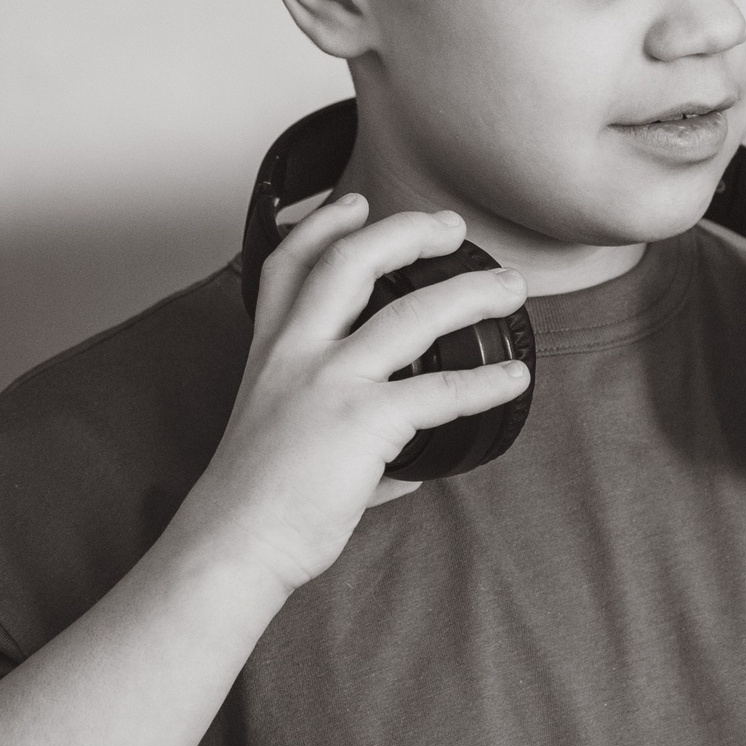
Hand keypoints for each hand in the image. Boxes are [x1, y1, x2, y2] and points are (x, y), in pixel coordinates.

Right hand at [181, 194, 529, 593]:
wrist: (233, 542)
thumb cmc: (253, 503)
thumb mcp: (281, 446)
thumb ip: (347, 444)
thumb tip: (401, 472)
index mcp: (271, 352)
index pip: (289, 264)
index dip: (323, 224)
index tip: (355, 203)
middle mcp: (297, 353)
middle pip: (351, 261)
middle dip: (407, 232)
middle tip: (451, 228)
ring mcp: (331, 382)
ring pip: (412, 312)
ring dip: (471, 293)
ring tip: (510, 288)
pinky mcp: (364, 420)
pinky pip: (442, 391)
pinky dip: (486, 383)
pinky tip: (512, 379)